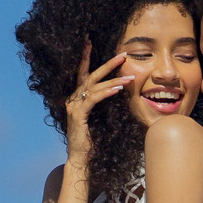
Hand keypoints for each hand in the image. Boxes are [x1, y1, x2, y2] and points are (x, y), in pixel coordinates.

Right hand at [66, 41, 133, 159]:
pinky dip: (106, 93)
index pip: (83, 75)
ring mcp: (73, 106)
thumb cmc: (90, 141)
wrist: (80, 159)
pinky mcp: (78, 115)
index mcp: (76, 99)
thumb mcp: (98, 119)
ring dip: (113, 80)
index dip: (86, 58)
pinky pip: (93, 99)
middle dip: (107, 64)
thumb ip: (100, 104)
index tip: (90, 43)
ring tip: (130, 77)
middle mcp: (72, 99)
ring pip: (94, 87)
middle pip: (90, 76)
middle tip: (122, 54)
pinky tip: (118, 89)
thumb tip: (115, 91)